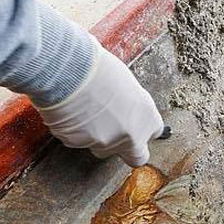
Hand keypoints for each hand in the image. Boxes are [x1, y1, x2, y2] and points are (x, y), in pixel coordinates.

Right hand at [36, 38, 164, 166]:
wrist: (69, 71)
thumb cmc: (98, 67)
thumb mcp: (124, 82)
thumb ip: (129, 103)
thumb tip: (123, 108)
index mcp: (146, 116)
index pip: (154, 132)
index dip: (142, 127)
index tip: (134, 121)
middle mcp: (131, 135)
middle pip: (136, 156)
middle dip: (127, 148)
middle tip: (114, 132)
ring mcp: (105, 143)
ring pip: (103, 148)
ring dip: (97, 136)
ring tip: (86, 111)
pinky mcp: (79, 144)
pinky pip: (78, 140)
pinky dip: (75, 130)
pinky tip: (71, 110)